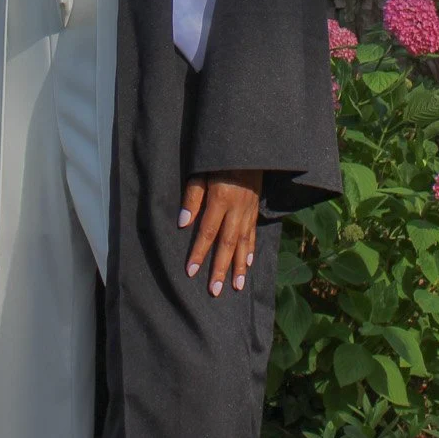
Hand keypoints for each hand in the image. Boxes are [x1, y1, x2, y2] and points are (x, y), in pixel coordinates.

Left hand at [179, 170, 262, 295]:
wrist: (250, 147)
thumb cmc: (220, 159)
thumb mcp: (202, 171)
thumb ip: (192, 197)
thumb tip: (183, 223)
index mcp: (221, 199)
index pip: (207, 231)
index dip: (199, 252)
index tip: (191, 271)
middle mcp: (237, 209)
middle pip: (227, 243)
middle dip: (220, 268)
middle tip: (215, 290)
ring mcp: (248, 210)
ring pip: (243, 243)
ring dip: (238, 266)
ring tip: (235, 286)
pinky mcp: (255, 209)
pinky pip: (253, 234)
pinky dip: (250, 251)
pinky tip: (247, 265)